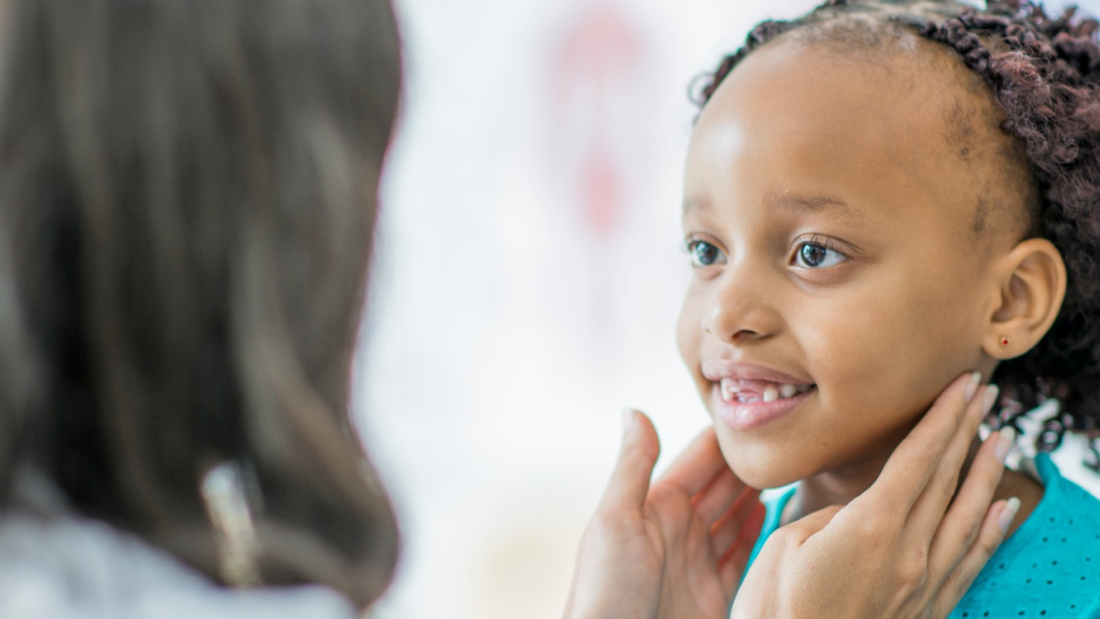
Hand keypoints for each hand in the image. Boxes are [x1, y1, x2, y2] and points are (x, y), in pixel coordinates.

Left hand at [562, 410, 765, 618]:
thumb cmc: (605, 590)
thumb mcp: (616, 520)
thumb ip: (633, 466)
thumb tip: (633, 410)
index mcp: (654, 507)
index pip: (696, 462)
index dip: (722, 439)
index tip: (753, 412)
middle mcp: (678, 530)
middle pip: (721, 487)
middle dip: (747, 464)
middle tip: (783, 439)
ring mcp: (696, 562)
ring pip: (734, 518)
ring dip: (756, 495)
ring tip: (787, 470)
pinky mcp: (713, 594)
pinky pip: (741, 557)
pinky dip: (757, 536)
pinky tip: (773, 514)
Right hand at [732, 373, 1017, 618]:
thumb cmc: (775, 611)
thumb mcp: (786, 546)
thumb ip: (831, 519)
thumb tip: (855, 511)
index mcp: (869, 529)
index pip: (916, 459)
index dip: (940, 418)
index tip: (961, 385)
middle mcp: (907, 553)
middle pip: (945, 479)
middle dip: (966, 430)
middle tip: (985, 391)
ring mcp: (922, 584)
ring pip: (967, 516)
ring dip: (986, 472)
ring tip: (1003, 436)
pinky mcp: (926, 610)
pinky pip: (970, 563)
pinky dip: (991, 532)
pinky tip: (1003, 510)